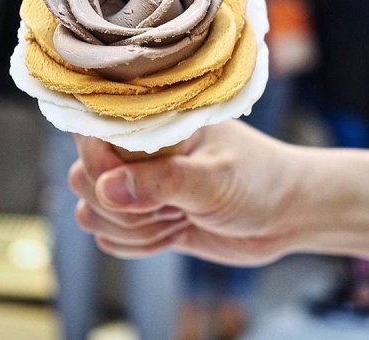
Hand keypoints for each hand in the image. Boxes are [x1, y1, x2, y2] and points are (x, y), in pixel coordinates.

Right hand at [70, 120, 304, 264]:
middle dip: (122, 205)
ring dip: (133, 228)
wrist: (284, 214)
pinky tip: (177, 231)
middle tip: (171, 205)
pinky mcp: (148, 217)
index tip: (130, 185)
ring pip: (93, 212)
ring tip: (180, 216)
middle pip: (84, 176)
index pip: (95, 132)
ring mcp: (144, 186)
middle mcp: (144, 152)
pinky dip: (138, 244)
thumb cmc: (261, 181)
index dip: (100, 163)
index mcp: (160, 123)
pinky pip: (112, 238)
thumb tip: (103, 189)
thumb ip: (162, 182)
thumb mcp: (216, 178)